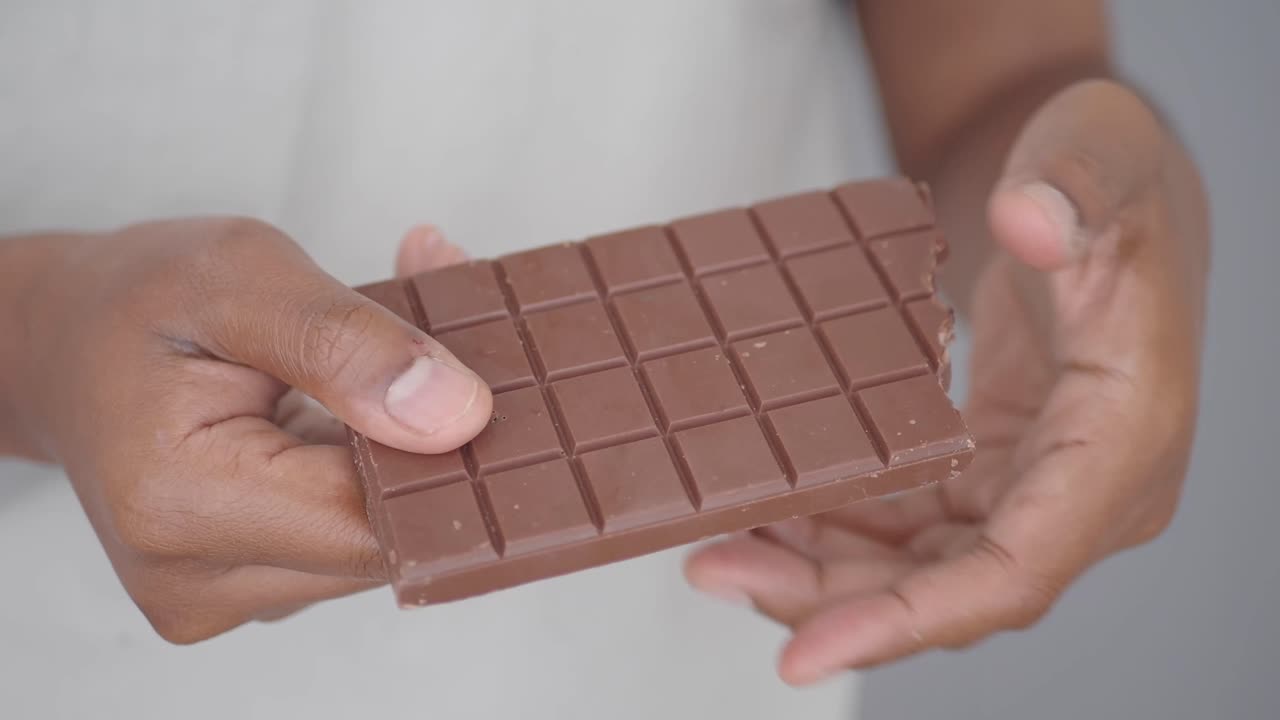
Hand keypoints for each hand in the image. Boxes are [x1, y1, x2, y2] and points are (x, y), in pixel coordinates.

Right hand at [5, 219, 488, 641]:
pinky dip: (369, 470)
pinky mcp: (250, 586)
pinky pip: (349, 533)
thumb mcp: (242, 276)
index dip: (443, 449)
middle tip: (428, 344)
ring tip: (370, 369)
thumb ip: (348, 344)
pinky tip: (354, 408)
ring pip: (375, 537)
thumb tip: (457, 416)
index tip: (475, 374)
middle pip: (384, 537)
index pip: (376, 516)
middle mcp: (199, 580)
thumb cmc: (135, 303)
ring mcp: (225, 595)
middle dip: (425, 442)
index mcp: (182, 504)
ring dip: (398, 453)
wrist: (65, 346)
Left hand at [685, 79, 1208, 682]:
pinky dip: (835, 524)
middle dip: (827, 598)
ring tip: (718, 546)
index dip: (906, 621)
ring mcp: (1032, 483)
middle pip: (947, 587)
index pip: (1013, 572)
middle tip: (713, 568)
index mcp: (1122, 439)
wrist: (1094, 182)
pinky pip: (906, 522)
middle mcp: (1082, 488)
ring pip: (919, 565)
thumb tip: (1029, 224)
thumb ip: (1075, 184)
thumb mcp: (1101, 151)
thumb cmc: (1107, 174)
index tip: (803, 653)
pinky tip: (767, 506)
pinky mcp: (989, 466)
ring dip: (817, 568)